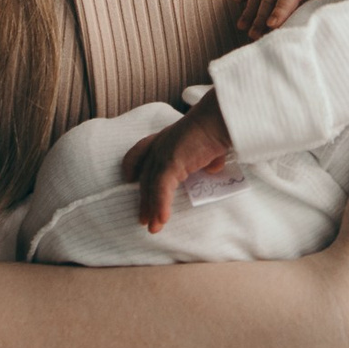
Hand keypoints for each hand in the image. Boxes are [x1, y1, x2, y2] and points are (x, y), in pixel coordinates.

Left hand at [120, 99, 233, 231]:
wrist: (219, 118)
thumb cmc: (218, 127)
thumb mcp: (210, 145)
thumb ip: (207, 158)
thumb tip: (212, 168)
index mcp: (166, 138)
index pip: (140, 150)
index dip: (132, 164)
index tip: (129, 178)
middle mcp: (159, 145)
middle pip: (146, 177)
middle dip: (145, 200)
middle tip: (144, 219)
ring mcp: (162, 154)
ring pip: (151, 187)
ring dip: (152, 210)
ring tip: (153, 228)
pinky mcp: (169, 163)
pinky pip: (161, 190)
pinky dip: (161, 206)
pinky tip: (162, 220)